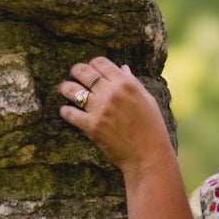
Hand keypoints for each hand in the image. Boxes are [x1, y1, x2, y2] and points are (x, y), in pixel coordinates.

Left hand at [58, 57, 171, 175]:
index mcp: (126, 84)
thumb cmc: (153, 128)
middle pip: (83, 71)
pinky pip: (69, 113)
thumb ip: (133, 82)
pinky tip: (67, 112)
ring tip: (66, 90)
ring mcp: (100, 110)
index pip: (100, 62)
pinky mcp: (91, 126)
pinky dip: (65, 111)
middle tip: (74, 75)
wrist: (149, 156)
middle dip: (75, 71)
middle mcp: (111, 93)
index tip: (91, 69)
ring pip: (71, 89)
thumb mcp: (148, 100)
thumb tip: (123, 68)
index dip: (93, 64)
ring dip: (66, 88)